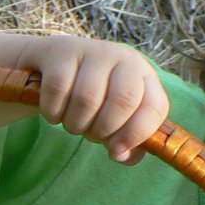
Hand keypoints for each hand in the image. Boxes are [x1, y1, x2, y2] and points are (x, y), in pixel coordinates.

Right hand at [20, 35, 168, 164]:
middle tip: (90, 135)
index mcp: (144, 77)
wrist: (50, 66)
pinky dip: (53, 112)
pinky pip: (58, 90)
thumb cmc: (91, 100)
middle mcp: (123, 58)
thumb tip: (120, 153)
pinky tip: (54, 113)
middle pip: (123, 101)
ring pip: (87, 98)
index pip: (155, 107)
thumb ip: (126, 144)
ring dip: (75, 124)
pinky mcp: (62, 51)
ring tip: (72, 124)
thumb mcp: (113, 120)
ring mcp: (93, 50)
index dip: (136, 134)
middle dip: (103, 130)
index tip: (116, 150)